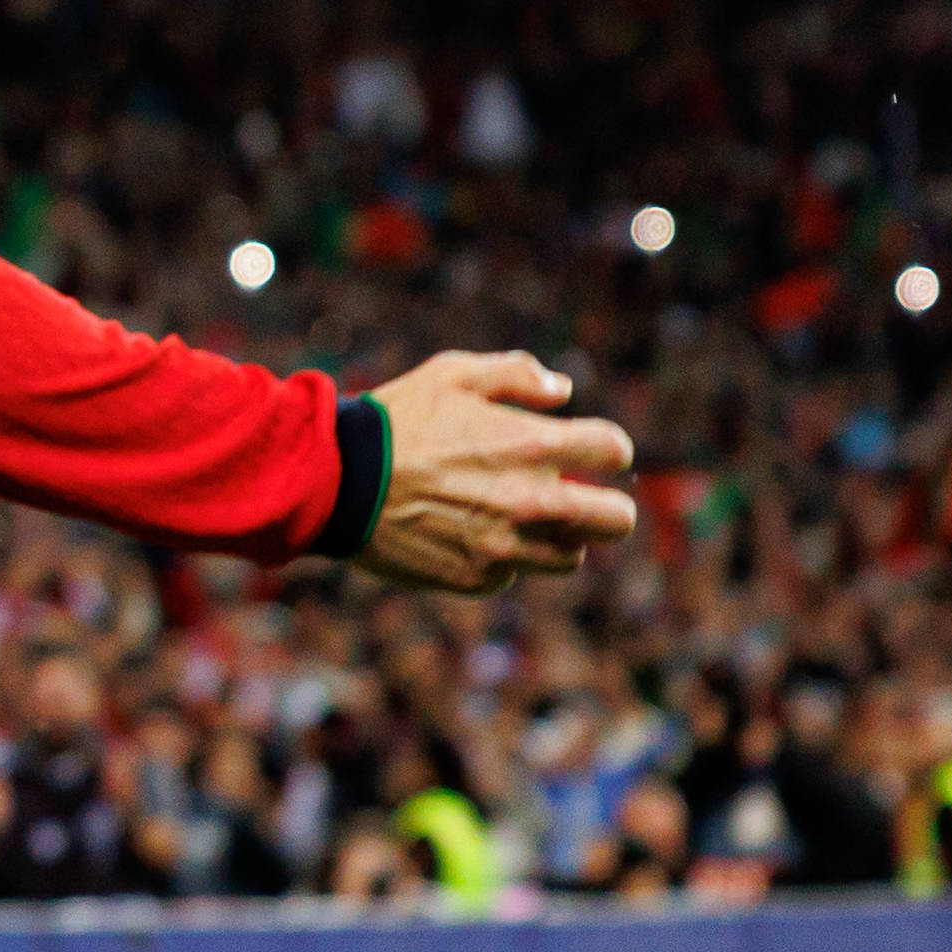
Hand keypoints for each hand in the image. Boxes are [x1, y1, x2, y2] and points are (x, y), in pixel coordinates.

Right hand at [358, 351, 637, 595]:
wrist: (336, 481)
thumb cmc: (396, 420)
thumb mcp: (453, 373)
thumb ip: (517, 375)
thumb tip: (563, 391)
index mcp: (533, 446)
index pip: (614, 452)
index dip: (609, 449)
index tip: (592, 452)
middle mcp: (531, 502)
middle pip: (616, 521)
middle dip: (608, 508)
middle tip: (584, 500)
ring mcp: (505, 546)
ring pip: (570, 557)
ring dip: (556, 538)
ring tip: (521, 519)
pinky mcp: (476, 578)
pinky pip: (510, 574)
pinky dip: (500, 558)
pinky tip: (467, 534)